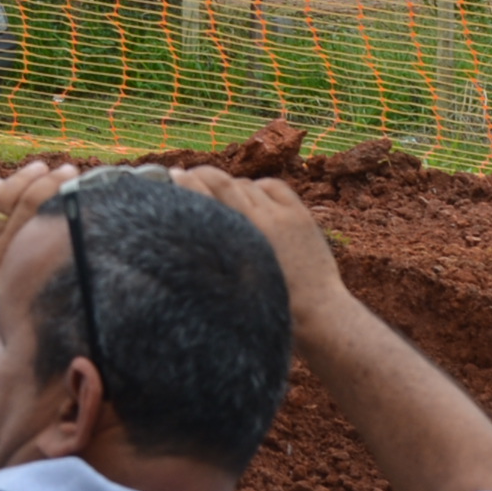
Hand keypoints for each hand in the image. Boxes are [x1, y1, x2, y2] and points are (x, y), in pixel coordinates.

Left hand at [0, 161, 75, 347]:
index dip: (57, 192)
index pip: (38, 214)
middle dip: (46, 179)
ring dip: (19, 178)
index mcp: (16, 263)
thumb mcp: (31, 312)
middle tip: (68, 169)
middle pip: (22, 200)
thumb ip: (51, 290)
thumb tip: (86, 277)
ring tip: (39, 166)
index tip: (77, 181)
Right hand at [172, 167, 353, 334]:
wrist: (319, 316)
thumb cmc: (271, 312)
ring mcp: (282, 215)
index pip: (206, 196)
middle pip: (223, 183)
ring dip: (230, 185)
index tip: (172, 175)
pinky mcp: (300, 215)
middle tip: (186, 174)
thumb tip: (193, 241)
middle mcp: (259, 221)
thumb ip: (214, 262)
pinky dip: (258, 187)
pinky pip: (272, 186)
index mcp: (238, 240)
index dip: (185, 182)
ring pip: (246, 185)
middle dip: (201, 175)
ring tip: (219, 192)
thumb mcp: (232, 289)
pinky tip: (252, 195)